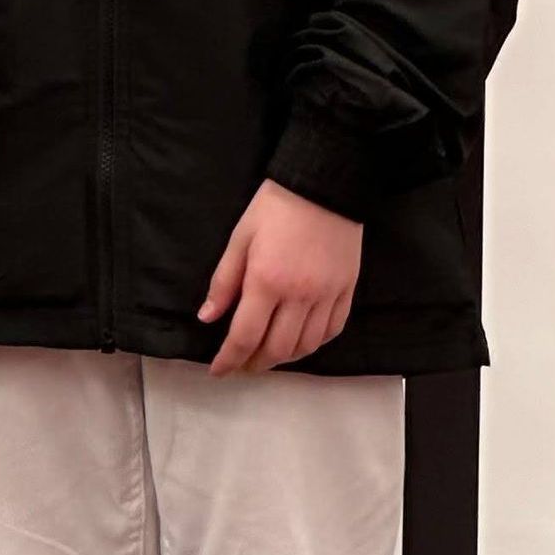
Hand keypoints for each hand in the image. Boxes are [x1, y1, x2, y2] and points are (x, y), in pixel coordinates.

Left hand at [198, 179, 362, 375]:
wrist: (323, 184)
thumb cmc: (275, 207)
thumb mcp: (240, 238)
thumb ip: (224, 281)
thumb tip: (208, 317)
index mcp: (266, 281)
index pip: (245, 336)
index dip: (229, 360)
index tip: (218, 371)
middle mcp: (299, 295)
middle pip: (277, 349)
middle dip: (256, 363)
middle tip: (242, 364)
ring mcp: (327, 295)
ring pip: (306, 346)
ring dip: (284, 358)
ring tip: (268, 355)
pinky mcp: (347, 290)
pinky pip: (332, 330)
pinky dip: (314, 344)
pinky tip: (301, 341)